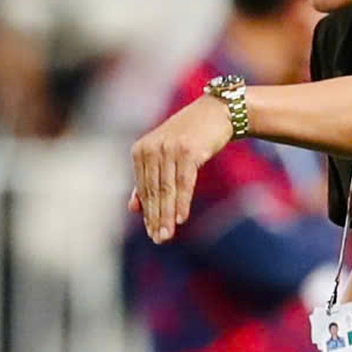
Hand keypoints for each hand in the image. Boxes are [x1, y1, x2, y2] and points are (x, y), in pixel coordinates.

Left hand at [128, 94, 234, 243]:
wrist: (217, 112)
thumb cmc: (190, 135)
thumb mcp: (164, 153)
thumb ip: (147, 178)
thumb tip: (133, 208)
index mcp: (140, 150)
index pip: (144, 188)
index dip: (148, 213)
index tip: (152, 233)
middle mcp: (152, 148)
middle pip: (154, 191)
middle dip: (156, 218)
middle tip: (159, 239)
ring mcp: (170, 148)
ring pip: (167, 189)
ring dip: (167, 215)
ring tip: (167, 235)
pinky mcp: (189, 150)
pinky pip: (184, 182)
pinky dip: (182, 201)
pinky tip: (181, 218)